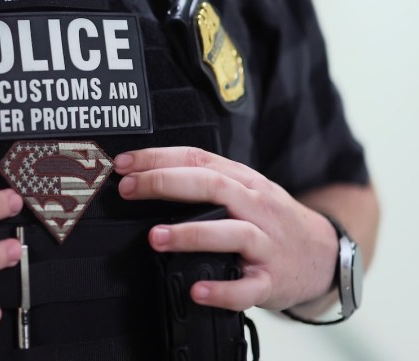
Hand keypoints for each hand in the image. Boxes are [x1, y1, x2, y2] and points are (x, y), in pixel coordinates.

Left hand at [114, 147, 337, 311]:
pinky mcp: (273, 280)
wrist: (325, 256)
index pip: (197, 159)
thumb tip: (146, 177)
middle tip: (128, 189)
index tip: (124, 164)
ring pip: (231, 232)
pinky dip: (223, 290)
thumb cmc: (271, 223)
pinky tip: (198, 290)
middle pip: (211, 185)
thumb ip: (205, 183)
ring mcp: (267, 243)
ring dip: (191, 234)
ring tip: (156, 238)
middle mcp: (256, 206)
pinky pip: (248, 287)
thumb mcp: (244, 192)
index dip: (158, 158)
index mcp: (244, 181)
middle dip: (165, 183)